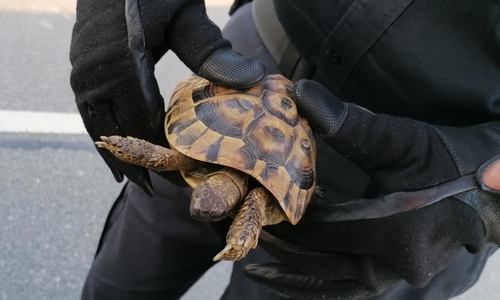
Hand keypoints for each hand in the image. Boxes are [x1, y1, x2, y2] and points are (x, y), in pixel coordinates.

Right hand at [70, 0, 265, 194]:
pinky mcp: (78, 67)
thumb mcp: (186, 15)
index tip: (184, 176)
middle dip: (144, 162)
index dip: (165, 153)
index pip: (146, 123)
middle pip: (121, 131)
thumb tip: (253, 79)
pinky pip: (88, 111)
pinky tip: (114, 150)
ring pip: (98, 126)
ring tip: (137, 182)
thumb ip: (212, 51)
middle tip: (167, 187)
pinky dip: (102, 134)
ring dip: (117, 156)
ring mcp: (81, 70)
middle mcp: (95, 71)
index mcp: (124, 62)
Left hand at [243, 80, 499, 298]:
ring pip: (327, 283)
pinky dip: (312, 287)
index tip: (254, 200)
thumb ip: (348, 122)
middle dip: (279, 243)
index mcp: (395, 231)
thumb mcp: (400, 139)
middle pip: (318, 258)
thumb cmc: (443, 162)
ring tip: (255, 265)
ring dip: (289, 273)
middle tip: (243, 228)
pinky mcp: (387, 279)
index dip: (285, 215)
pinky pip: (341, 290)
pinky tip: (288, 281)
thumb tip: (298, 94)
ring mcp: (389, 278)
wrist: (476, 193)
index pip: (322, 228)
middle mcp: (391, 265)